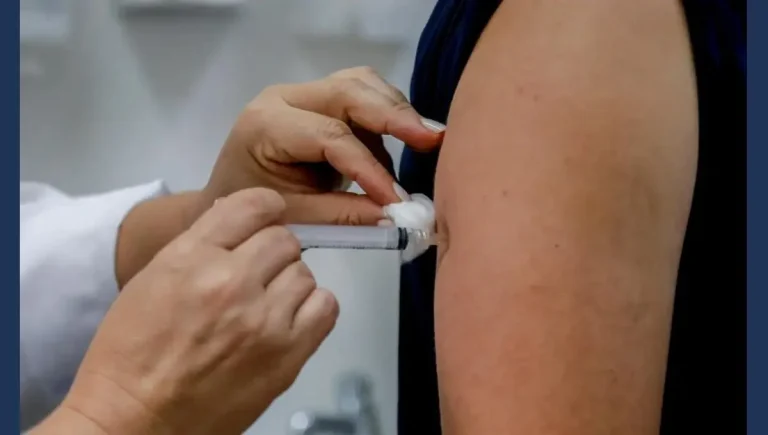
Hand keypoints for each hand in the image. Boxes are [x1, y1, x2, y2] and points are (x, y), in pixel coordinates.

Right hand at [57, 189, 336, 433]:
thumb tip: (243, 222)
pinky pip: (326, 308)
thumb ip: (202, 245)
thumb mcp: (154, 277)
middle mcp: (231, 282)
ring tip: (264, 306)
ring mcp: (263, 320)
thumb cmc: (133, 356)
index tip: (267, 219)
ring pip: (305, 273)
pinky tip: (289, 320)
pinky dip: (312, 309)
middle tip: (255, 275)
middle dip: (272, 253)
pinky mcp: (286, 355)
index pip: (254, 205)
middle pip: (284, 239)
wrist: (134, 419)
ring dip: (288, 284)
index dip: (265, 210)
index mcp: (192, 257)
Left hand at [204, 66, 444, 224]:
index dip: (370, 168)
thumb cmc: (254, 212)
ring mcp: (304, 94)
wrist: (231, 197)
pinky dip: (387, 116)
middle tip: (433, 141)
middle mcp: (285, 97)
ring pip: (361, 83)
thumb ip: (346, 215)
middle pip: (350, 90)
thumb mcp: (297, 218)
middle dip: (395, 115)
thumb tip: (397, 216)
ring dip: (394, 111)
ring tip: (423, 141)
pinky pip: (363, 95)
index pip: (330, 136)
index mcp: (266, 124)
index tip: (397, 200)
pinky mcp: (321, 100)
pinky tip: (404, 143)